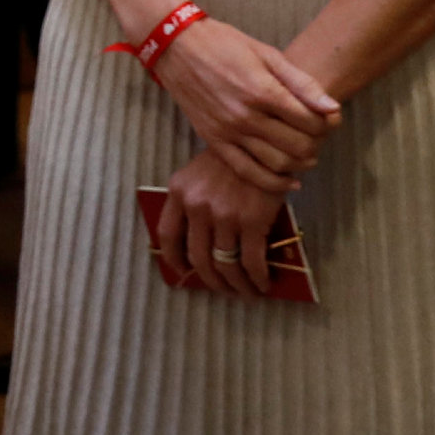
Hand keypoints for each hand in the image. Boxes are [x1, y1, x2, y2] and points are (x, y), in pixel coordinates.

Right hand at [147, 16, 340, 192]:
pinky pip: (247, 172)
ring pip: (277, 163)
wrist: (177, 47)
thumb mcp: (267, 54)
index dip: (328, 123)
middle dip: (317, 143)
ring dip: (300, 163)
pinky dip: (273, 182)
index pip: (311, 121)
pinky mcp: (213, 141)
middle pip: (298, 146)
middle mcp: (246, 116)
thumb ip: (301, 82)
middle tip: (319, 136)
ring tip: (307, 154)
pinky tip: (289, 181)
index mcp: (263, 91)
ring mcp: (228, 132)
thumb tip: (332, 108)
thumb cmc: (224, 44)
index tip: (330, 118)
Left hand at [151, 148, 282, 298]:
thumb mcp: (201, 174)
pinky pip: (251, 262)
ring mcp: (223, 215)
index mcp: (179, 192)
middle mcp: (197, 206)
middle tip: (224, 289)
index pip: (167, 235)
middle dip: (212, 280)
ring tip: (246, 292)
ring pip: (225, 264)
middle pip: (198, 257)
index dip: (174, 260)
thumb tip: (201, 244)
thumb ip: (194, 202)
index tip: (184, 272)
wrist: (267, 142)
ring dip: (237, 285)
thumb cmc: (235, 158)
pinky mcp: (252, 221)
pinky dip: (257, 278)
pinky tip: (263, 284)